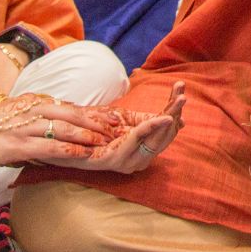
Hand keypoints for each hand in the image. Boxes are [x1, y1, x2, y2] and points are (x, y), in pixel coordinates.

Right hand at [0, 93, 118, 169]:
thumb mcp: (13, 119)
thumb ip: (34, 122)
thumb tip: (53, 134)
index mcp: (32, 102)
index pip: (69, 106)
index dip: (91, 113)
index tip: (111, 117)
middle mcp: (32, 110)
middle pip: (73, 114)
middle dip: (97, 122)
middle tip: (117, 128)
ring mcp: (25, 126)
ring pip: (66, 129)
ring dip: (89, 136)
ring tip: (107, 141)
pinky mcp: (17, 144)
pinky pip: (50, 147)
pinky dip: (70, 150)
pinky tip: (84, 155)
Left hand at [71, 82, 186, 173]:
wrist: (66, 139)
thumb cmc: (95, 128)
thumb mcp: (126, 119)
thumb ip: (148, 120)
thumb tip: (177, 119)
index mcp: (144, 149)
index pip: (167, 128)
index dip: (175, 110)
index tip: (182, 90)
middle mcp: (141, 158)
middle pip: (166, 133)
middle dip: (176, 111)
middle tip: (183, 93)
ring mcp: (130, 161)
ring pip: (157, 137)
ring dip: (169, 116)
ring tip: (179, 99)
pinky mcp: (118, 160)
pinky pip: (139, 139)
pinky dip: (153, 127)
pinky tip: (164, 117)